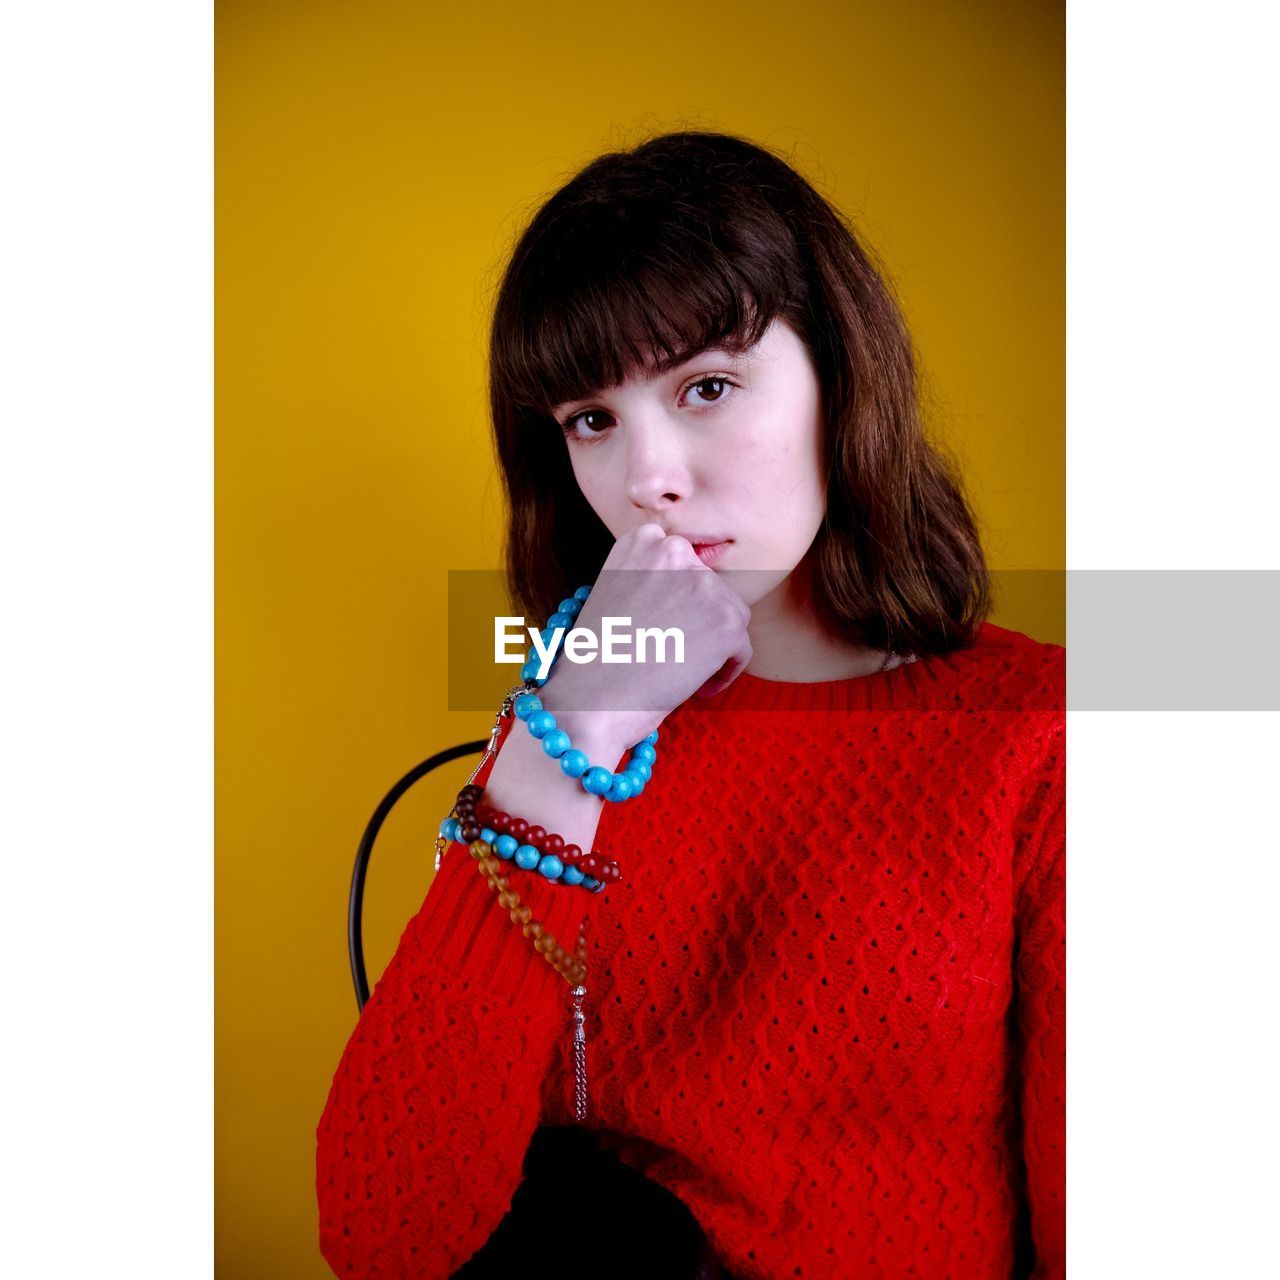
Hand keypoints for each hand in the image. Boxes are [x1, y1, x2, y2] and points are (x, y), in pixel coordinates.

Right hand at [536, 523, 752, 756]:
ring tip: (683, 672)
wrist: (589, 699)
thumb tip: (690, 594)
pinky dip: (724, 672)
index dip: (680, 601)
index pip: (685, 565)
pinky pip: (741, 649)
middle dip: (699, 622)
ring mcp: (704, 584)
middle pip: (712, 589)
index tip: (665, 628)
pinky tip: (696, 687)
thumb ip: (654, 580)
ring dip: (715, 646)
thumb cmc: (597, 656)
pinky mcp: (726, 621)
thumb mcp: (617, 592)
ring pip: (732, 616)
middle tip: (674, 654)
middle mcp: (675, 550)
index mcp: (644, 540)